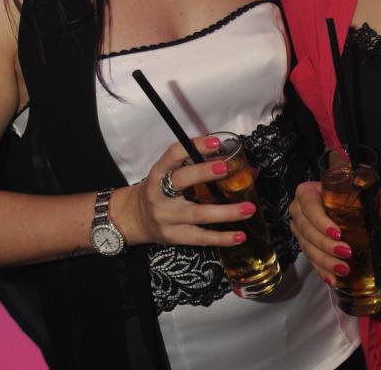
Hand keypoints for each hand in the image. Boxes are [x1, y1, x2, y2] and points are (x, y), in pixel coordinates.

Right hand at [111, 137, 254, 247]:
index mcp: (158, 173)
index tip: (215, 142)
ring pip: (197, 214)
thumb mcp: (167, 173)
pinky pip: (201, 238)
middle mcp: (159, 194)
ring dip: (226, 212)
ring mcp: (166, 218)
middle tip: (226, 167)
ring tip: (248, 208)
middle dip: (203, 173)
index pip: (173, 155)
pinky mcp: (175, 237)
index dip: (194, 146)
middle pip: (181, 181)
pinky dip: (222, 238)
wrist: (133, 219)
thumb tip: (232, 158)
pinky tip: (240, 235)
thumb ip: (193, 163)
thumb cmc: (158, 190)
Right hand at [289, 181, 380, 286]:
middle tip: (346, 253)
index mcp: (307, 192)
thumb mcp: (362, 193)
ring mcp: (298, 228)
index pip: (310, 207)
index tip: (338, 234)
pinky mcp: (303, 243)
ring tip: (343, 270)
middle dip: (326, 245)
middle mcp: (298, 210)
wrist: (335, 198)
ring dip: (324, 261)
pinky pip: (309, 259)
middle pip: (307, 230)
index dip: (321, 222)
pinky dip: (321, 270)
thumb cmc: (347, 194)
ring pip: (307, 247)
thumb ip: (379, 201)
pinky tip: (333, 280)